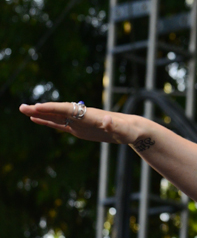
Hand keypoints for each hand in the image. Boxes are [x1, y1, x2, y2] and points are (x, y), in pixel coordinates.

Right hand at [19, 100, 137, 144]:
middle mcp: (81, 115)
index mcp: (89, 115)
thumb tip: (106, 119)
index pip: (67, 110)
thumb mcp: (122, 130)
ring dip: (40, 114)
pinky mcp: (79, 128)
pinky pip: (60, 124)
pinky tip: (36, 120)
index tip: (38, 107)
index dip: (53, 109)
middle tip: (22, 107)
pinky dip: (48, 121)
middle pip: (57, 111)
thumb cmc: (128, 130)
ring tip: (24, 111)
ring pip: (56, 116)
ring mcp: (78, 121)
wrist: (132, 129)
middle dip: (40, 109)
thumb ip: (114, 125)